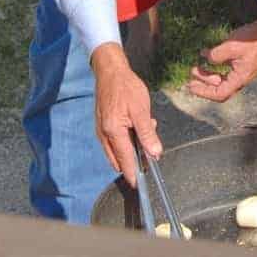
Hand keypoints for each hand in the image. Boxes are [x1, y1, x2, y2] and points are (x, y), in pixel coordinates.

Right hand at [90, 43, 162, 185]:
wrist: (110, 71)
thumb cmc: (126, 87)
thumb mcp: (141, 110)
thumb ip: (147, 133)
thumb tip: (154, 153)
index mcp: (113, 132)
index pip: (125, 160)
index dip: (134, 173)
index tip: (140, 185)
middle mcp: (104, 135)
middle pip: (119, 159)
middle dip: (134, 162)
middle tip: (150, 156)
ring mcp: (101, 131)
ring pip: (117, 151)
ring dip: (131, 150)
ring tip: (146, 135)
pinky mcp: (103, 126)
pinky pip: (114, 142)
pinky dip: (126, 141)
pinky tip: (138, 128)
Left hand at [187, 7, 256, 102]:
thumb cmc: (254, 39)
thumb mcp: (231, 46)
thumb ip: (216, 55)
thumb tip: (206, 58)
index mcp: (240, 78)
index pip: (220, 93)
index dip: (203, 92)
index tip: (191, 85)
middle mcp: (242, 78)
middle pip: (220, 88)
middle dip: (203, 83)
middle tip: (191, 75)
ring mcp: (243, 70)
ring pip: (222, 79)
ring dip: (208, 75)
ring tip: (196, 67)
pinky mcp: (244, 62)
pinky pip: (227, 69)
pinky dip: (215, 65)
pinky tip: (206, 55)